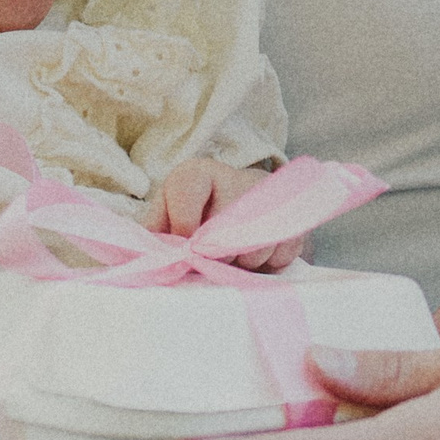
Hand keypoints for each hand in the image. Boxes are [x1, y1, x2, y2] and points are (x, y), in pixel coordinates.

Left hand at [146, 157, 301, 270]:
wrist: (242, 203)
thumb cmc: (194, 217)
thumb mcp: (165, 216)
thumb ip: (153, 231)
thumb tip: (143, 255)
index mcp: (197, 173)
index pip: (187, 193)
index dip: (184, 227)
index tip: (185, 243)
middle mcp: (236, 178)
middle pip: (224, 231)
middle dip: (214, 255)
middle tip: (210, 257)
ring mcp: (272, 197)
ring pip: (254, 248)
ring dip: (241, 264)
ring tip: (233, 256)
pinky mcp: (296, 220)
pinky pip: (280, 255)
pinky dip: (267, 265)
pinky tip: (257, 255)